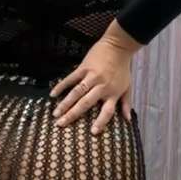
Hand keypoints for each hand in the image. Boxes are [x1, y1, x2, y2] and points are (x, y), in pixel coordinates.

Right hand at [50, 20, 142, 134]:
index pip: (107, 111)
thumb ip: (126, 103)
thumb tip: (127, 120)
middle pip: (86, 103)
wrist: (118, 46)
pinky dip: (61, 86)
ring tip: (55, 114)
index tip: (93, 132)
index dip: (101, 122)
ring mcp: (91, 77)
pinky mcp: (83, 68)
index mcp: (112, 93)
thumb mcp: (128, 87)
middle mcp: (101, 87)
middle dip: (72, 115)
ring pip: (76, 92)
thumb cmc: (123, 68)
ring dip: (65, 103)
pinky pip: (70, 78)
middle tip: (61, 124)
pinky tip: (52, 94)